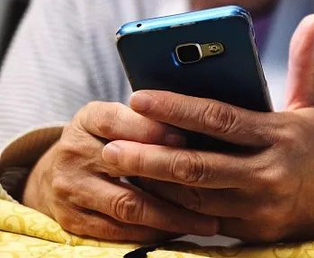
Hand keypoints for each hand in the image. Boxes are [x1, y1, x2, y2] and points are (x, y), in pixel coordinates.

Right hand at [23, 102, 219, 241]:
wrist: (60, 170)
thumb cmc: (110, 139)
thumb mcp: (122, 118)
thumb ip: (151, 119)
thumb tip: (200, 125)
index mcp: (88, 119)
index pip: (117, 121)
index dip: (151, 130)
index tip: (185, 138)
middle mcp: (74, 152)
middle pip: (126, 166)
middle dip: (172, 176)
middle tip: (214, 185)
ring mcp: (70, 188)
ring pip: (128, 205)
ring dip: (172, 216)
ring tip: (207, 221)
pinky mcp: (72, 220)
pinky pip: (118, 232)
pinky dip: (153, 233)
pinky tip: (181, 231)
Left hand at [102, 15, 313, 242]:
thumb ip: (307, 62)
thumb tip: (312, 19)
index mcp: (281, 135)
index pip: (220, 119)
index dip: (176, 108)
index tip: (138, 97)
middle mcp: (269, 173)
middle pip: (197, 166)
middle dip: (149, 157)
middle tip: (110, 147)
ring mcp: (260, 207)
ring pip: (194, 197)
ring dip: (153, 183)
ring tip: (118, 167)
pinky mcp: (253, 231)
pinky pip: (203, 218)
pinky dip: (172, 205)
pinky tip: (145, 191)